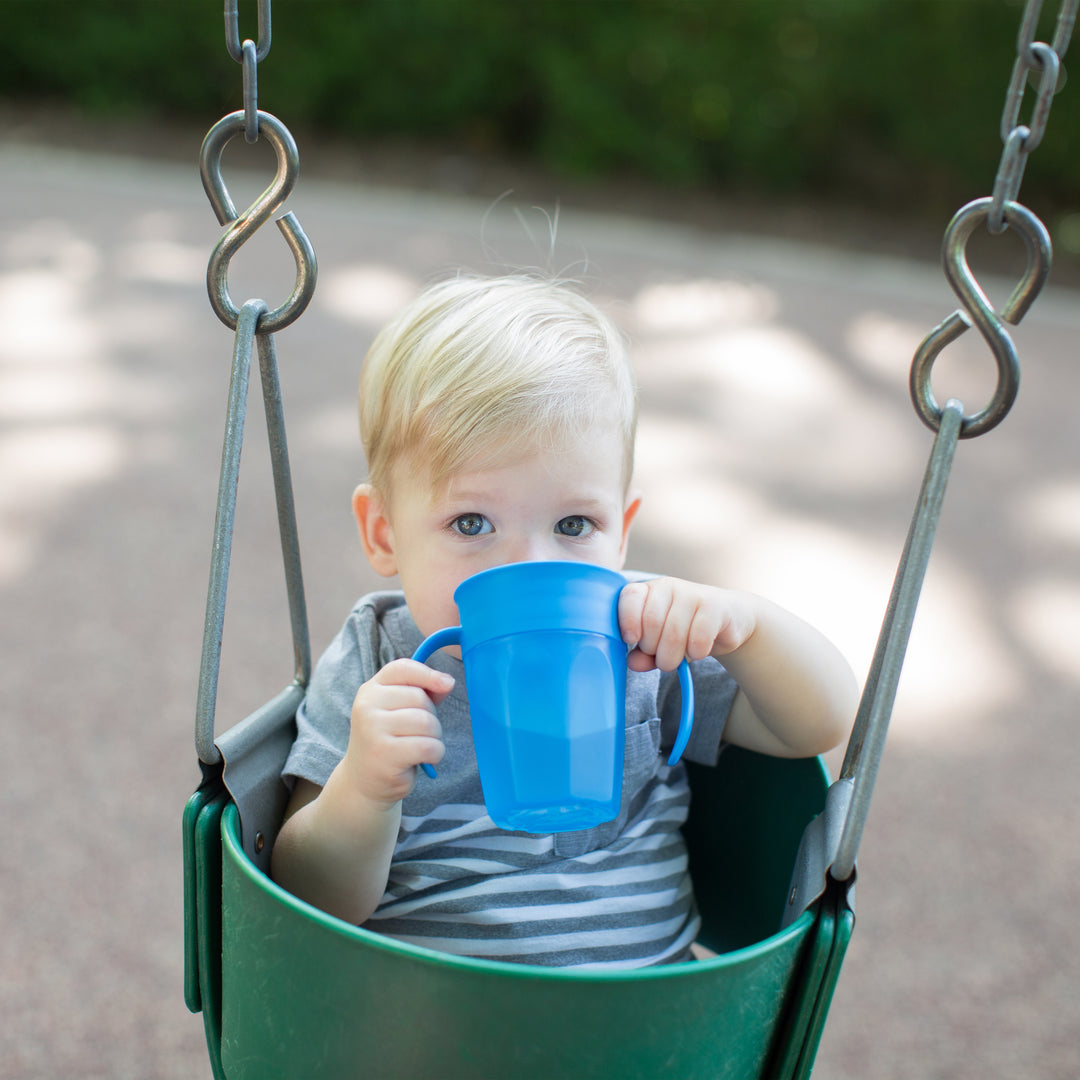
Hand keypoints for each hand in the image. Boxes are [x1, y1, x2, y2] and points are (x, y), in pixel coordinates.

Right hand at [343, 658, 452, 807]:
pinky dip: (435, 753)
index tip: (447, 683)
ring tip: (420, 747)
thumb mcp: (401, 711)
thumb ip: (422, 692)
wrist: (364, 782)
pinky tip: (424, 760)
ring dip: (435, 737)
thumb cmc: (389, 741)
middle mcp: (367, 706)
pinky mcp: (384, 754)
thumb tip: (447, 681)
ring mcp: (373, 729)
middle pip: (420, 698)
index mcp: (370, 690)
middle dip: (431, 717)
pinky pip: (428, 746)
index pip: (402, 668)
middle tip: (418, 734)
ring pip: (427, 723)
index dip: (428, 674)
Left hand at [617, 577, 754, 672]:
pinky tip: (698, 651)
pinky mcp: (715, 606)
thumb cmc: (685, 630)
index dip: (627, 621)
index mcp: (649, 590)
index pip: (630, 597)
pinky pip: (698, 637)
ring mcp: (693, 593)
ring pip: (674, 633)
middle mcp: (669, 587)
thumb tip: (633, 663)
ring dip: (672, 657)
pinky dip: (695, 652)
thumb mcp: (659, 642)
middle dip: (653, 649)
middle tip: (661, 657)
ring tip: (677, 660)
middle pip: (651, 622)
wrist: (727, 620)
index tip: (632, 640)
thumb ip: (643, 653)